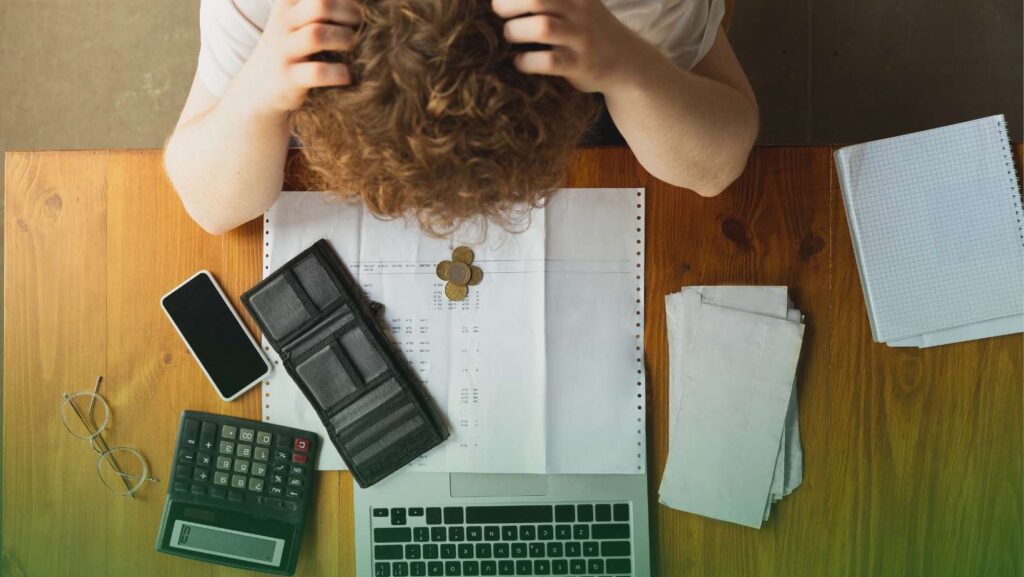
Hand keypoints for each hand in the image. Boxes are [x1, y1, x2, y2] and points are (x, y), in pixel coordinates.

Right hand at [232, 0, 361, 116]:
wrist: (256, 90)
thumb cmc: (292, 51)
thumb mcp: (298, 21)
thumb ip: (323, 9)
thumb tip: (365, 5)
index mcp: (289, 3)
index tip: (362, 8)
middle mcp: (283, 22)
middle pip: (320, 4)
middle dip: (350, 13)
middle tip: (362, 27)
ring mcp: (283, 50)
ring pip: (317, 35)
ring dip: (345, 40)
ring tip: (355, 49)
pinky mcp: (287, 78)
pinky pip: (317, 72)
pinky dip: (339, 73)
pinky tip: (348, 76)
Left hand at [492, 0, 650, 92]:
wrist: (626, 61)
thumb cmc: (587, 28)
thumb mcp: (575, 2)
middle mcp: (579, 10)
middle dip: (508, 3)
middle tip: (499, 12)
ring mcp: (581, 38)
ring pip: (543, 27)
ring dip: (516, 31)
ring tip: (512, 36)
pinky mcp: (580, 65)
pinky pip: (548, 61)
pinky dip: (526, 61)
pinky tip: (521, 61)